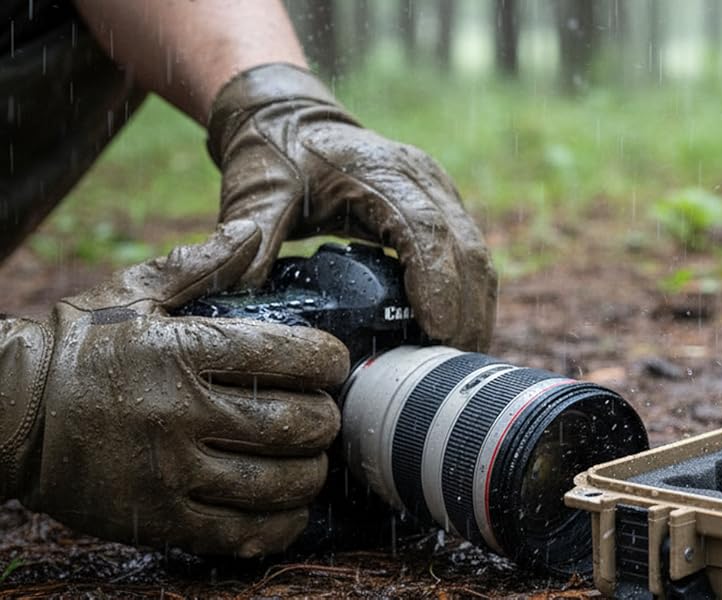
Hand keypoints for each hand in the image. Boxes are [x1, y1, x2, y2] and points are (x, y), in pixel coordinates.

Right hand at [0, 221, 348, 556]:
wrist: (7, 414)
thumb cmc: (76, 348)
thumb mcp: (133, 294)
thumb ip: (200, 265)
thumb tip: (253, 230)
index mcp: (181, 350)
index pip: (286, 355)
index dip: (327, 360)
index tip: (331, 363)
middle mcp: (179, 411)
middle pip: (291, 423)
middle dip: (324, 420)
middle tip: (325, 416)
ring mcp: (168, 470)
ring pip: (274, 481)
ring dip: (310, 473)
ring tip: (312, 461)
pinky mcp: (156, 517)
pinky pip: (238, 532)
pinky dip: (278, 525)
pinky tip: (289, 511)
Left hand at [207, 63, 496, 352]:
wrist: (292, 117)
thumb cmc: (275, 154)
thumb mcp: (255, 192)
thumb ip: (250, 238)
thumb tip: (239, 298)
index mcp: (381, 172)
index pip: (426, 231)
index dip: (437, 282)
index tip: (437, 330)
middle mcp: (423, 179)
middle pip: (464, 249)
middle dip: (464, 311)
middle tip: (451, 362)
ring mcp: (440, 193)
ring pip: (477, 256)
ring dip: (474, 310)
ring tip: (458, 359)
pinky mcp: (444, 208)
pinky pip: (469, 257)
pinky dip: (468, 298)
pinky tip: (454, 334)